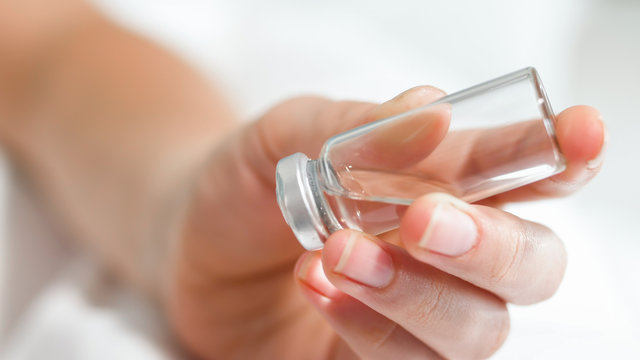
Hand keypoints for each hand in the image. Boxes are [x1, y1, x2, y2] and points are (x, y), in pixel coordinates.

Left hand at [165, 87, 604, 358]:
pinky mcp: (379, 359)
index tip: (578, 135)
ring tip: (339, 252)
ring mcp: (419, 314)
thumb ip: (356, 125)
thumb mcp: (286, 135)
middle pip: (531, 266)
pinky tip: (320, 288)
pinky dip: (372, 328)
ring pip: (478, 328)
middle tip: (424, 218)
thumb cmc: (249, 180)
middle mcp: (448, 255)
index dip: (561, 158)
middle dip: (489, 245)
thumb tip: (434, 113)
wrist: (192, 243)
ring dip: (417, 292)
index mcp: (442, 184)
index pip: (526, 174)